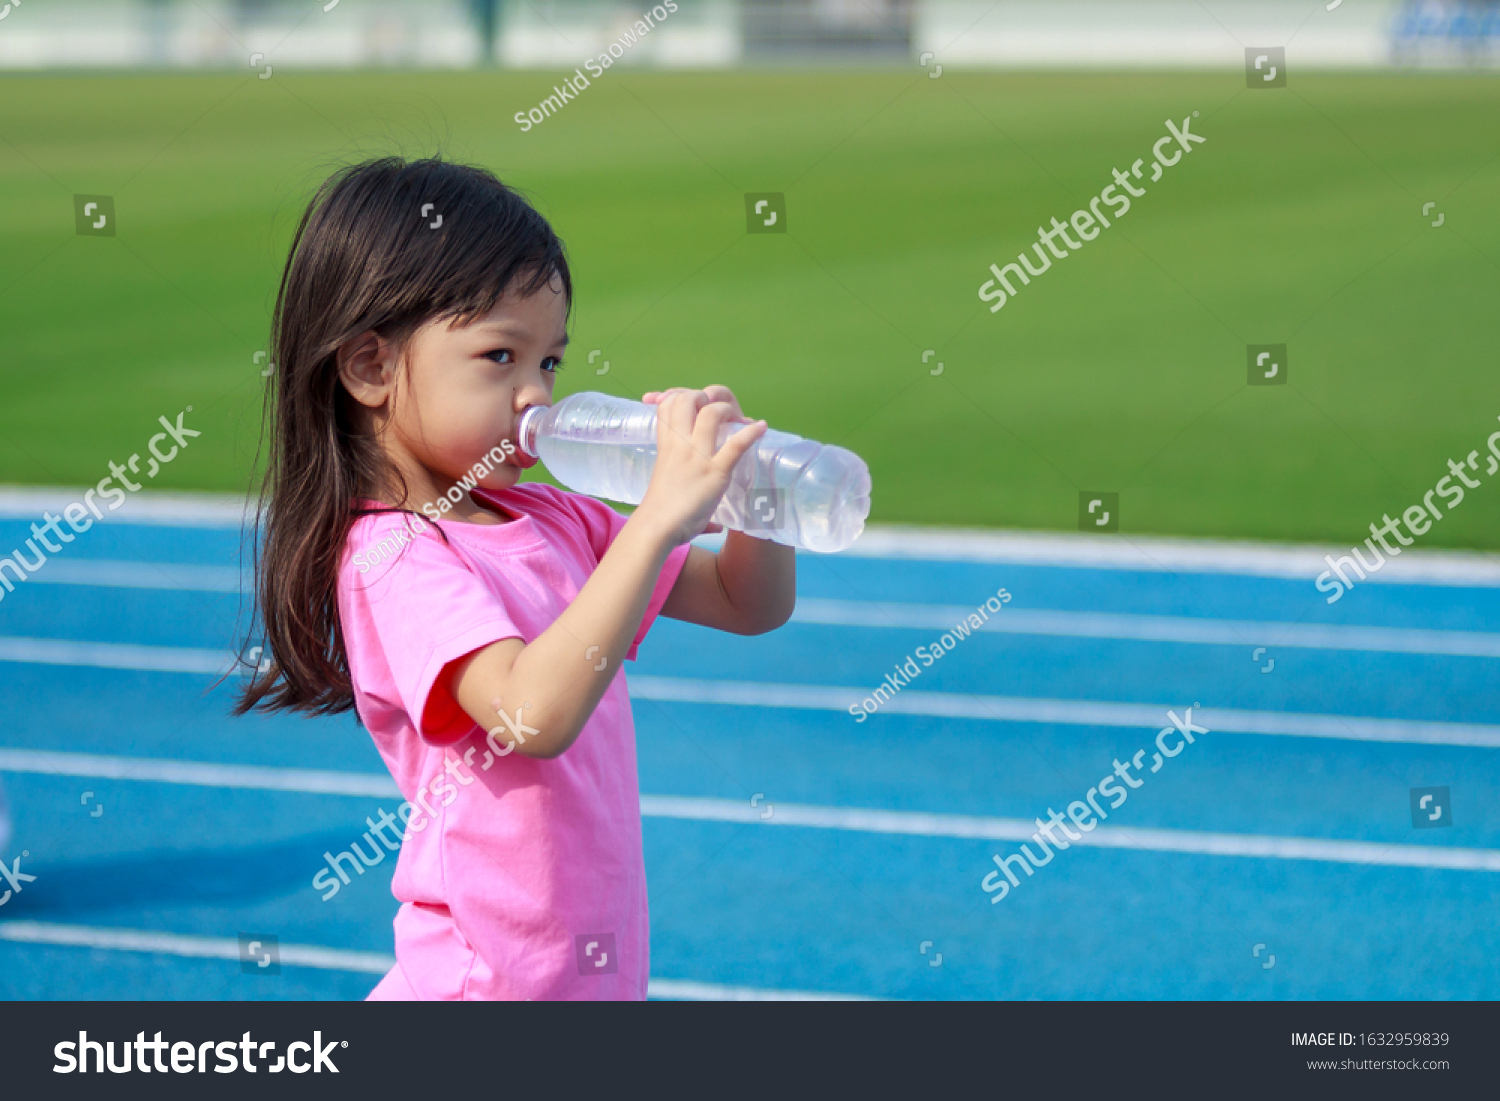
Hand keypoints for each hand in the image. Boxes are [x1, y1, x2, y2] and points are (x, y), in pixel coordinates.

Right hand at [634, 387, 764, 546]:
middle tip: (717, 409)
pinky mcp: (715, 471)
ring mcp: (697, 455)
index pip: (667, 403)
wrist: (657, 526)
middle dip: (705, 395)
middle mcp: (680, 443)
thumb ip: (684, 485)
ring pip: (712, 413)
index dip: (679, 394)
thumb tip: (715, 525)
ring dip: (727, 410)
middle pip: (688, 398)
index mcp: (666, 443)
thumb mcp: (667, 482)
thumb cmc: (660, 511)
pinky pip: (736, 444)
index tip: (694, 402)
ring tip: (737, 418)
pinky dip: (751, 432)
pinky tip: (761, 427)